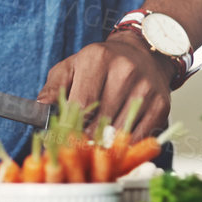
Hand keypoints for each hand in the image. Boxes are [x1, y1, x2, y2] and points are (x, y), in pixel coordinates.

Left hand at [37, 32, 174, 138]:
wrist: (143, 53)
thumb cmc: (103, 63)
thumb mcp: (73, 65)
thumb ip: (55, 85)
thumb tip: (40, 106)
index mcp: (97, 58)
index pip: (81, 103)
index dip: (71, 125)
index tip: (64, 138)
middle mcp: (125, 70)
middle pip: (101, 119)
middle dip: (87, 137)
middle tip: (78, 148)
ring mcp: (146, 88)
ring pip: (121, 130)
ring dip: (106, 144)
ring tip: (95, 146)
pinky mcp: (161, 104)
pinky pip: (141, 135)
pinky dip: (127, 144)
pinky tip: (116, 143)